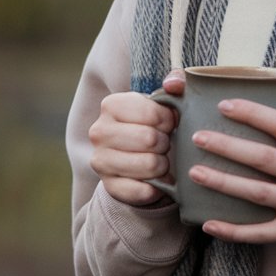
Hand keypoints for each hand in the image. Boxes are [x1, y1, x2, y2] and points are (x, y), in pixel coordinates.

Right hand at [88, 74, 180, 206]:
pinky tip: (155, 180)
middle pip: (150, 139)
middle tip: (164, 144)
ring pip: (149, 165)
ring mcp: (100, 160)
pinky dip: (156, 187)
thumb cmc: (153, 124)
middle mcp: (99, 131)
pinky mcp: (108, 186)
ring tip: (160, 160)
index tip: (168, 124)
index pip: (152, 113)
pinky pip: (143, 190)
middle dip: (166, 143)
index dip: (169, 120)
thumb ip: (176, 84)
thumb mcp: (164, 101)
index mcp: (111, 104)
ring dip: (163, 165)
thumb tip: (174, 84)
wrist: (137, 158)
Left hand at [188, 87, 275, 247]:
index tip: (224, 105)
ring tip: (194, 173)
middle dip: (227, 146)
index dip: (252, 113)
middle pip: (263, 158)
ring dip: (223, 183)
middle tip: (198, 137)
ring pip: (256, 194)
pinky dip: (233, 230)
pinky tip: (208, 222)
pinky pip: (260, 232)